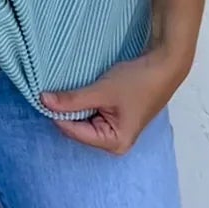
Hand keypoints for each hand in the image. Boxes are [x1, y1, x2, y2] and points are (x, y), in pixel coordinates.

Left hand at [40, 47, 188, 154]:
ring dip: (77, 106)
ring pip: (84, 120)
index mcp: (114, 143)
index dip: (58, 114)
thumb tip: (43, 101)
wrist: (165, 64)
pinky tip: (87, 91)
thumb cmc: (139, 81)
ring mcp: (116, 131)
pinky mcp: (117, 119)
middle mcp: (115, 143)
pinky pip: (92, 114)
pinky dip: (86, 103)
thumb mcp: (102, 90)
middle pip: (78, 129)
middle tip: (58, 91)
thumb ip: (71, 100)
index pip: (73, 132)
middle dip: (68, 111)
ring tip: (75, 89)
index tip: (45, 95)